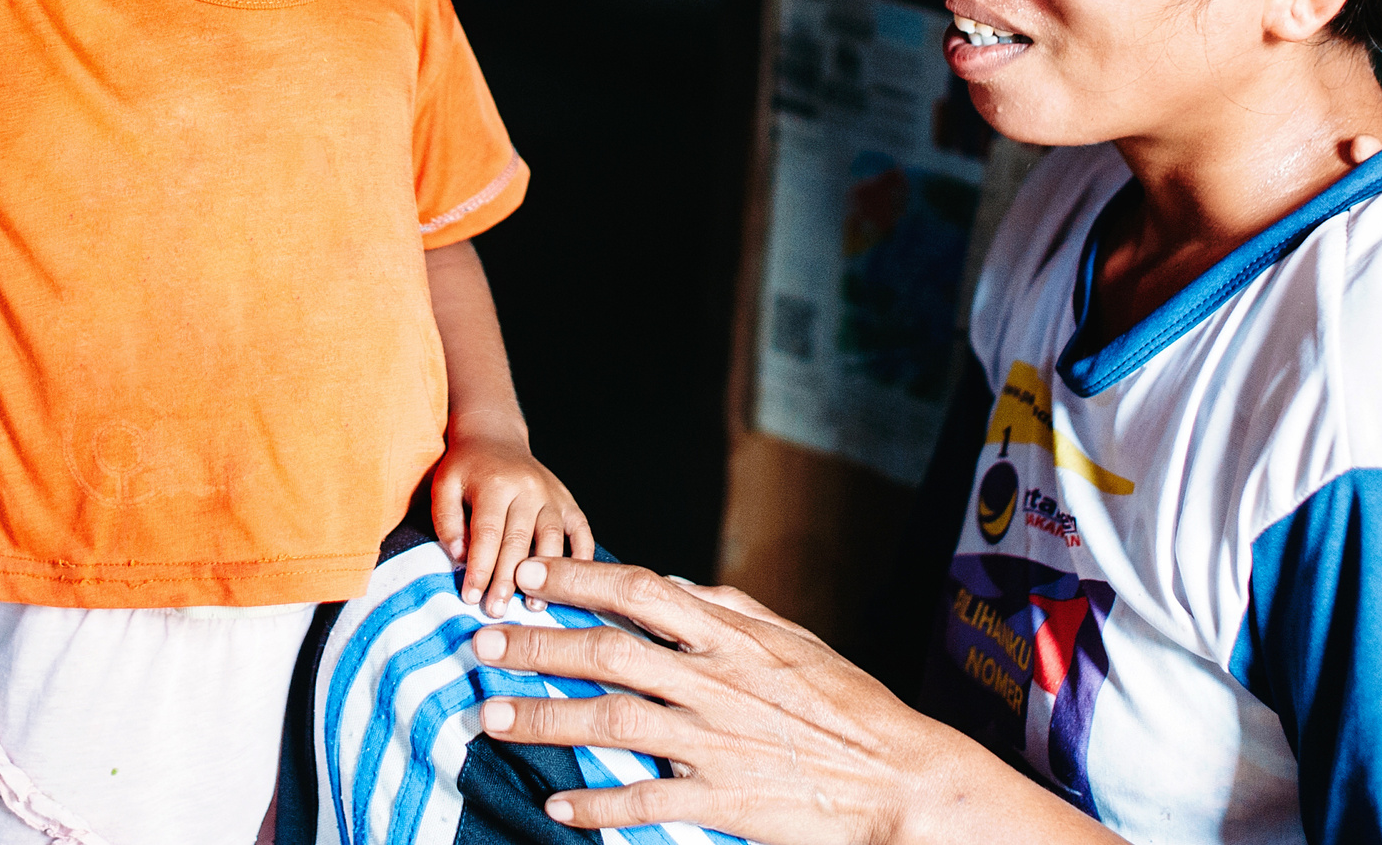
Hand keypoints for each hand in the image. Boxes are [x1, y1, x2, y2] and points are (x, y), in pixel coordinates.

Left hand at [431, 414, 591, 617]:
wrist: (495, 438)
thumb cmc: (466, 469)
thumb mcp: (444, 486)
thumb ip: (447, 521)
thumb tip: (461, 557)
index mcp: (495, 483)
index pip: (487, 532)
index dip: (479, 568)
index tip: (471, 598)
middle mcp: (529, 488)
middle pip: (519, 540)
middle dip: (508, 580)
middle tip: (497, 611)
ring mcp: (553, 496)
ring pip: (552, 540)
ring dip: (545, 577)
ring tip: (533, 607)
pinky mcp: (569, 503)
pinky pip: (582, 533)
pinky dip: (581, 560)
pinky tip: (572, 587)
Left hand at [471, 557, 1117, 844]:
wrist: (901, 779)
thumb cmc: (849, 705)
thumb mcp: (793, 640)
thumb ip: (730, 609)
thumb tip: (678, 585)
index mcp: (732, 635)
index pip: (640, 590)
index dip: (578, 579)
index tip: (529, 578)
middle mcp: (715, 681)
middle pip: (607, 653)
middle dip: (536, 645)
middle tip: (480, 642)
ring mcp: (715, 741)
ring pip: (611, 721)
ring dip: (544, 718)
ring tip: (490, 716)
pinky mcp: (720, 800)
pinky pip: (643, 798)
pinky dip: (596, 801)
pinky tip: (556, 803)